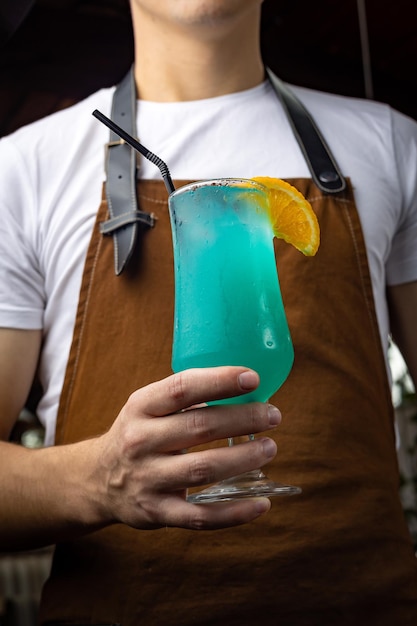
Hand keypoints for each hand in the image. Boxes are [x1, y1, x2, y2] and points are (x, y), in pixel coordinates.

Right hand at [92, 366, 280, 530]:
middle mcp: (140, 441)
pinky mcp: (156, 512)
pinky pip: (200, 516)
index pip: (182, 388)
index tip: (253, 378)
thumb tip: (244, 386)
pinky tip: (261, 504)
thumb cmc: (138, 434)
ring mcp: (147, 479)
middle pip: (199, 427)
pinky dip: (235, 513)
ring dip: (243, 458)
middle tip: (273, 415)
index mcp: (141, 407)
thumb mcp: (148, 407)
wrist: (97, 480)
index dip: (219, 381)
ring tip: (269, 447)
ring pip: (203, 468)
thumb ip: (185, 398)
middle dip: (243, 419)